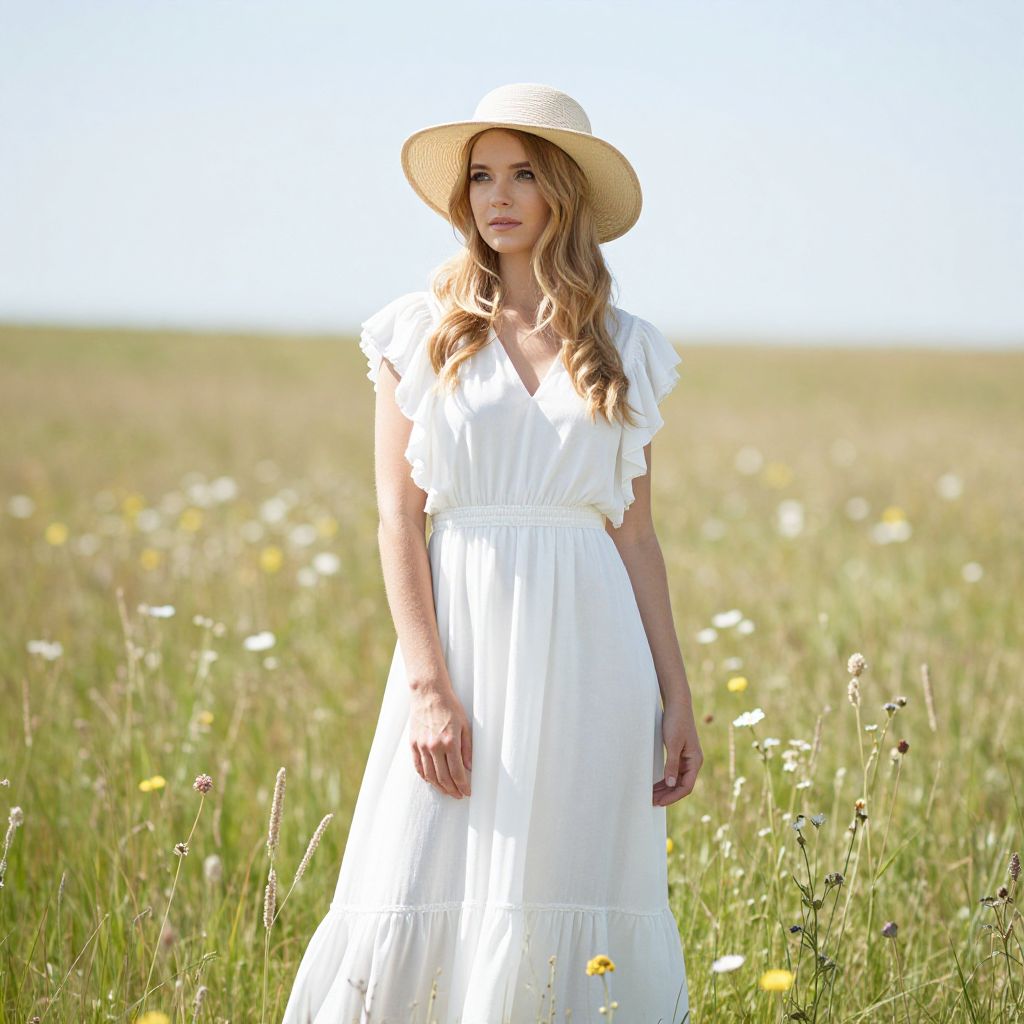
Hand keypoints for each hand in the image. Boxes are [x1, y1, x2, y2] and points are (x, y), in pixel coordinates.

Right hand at [408, 683, 472, 798]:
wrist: (429, 693)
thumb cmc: (450, 707)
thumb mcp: (465, 725)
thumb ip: (467, 748)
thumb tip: (469, 767)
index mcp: (450, 742)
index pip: (457, 773)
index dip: (463, 786)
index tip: (467, 792)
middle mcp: (434, 747)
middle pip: (443, 778)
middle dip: (452, 790)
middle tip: (458, 795)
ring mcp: (422, 746)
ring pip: (430, 775)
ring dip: (439, 787)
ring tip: (447, 791)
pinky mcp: (413, 744)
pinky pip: (418, 766)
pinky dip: (425, 777)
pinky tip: (432, 781)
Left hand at [653, 700, 702, 806]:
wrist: (677, 704)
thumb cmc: (676, 722)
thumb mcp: (673, 744)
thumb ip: (672, 764)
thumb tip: (670, 784)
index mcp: (695, 761)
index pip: (686, 786)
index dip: (673, 796)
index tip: (660, 802)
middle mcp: (693, 762)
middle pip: (681, 785)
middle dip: (667, 794)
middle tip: (652, 801)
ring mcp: (687, 758)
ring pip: (676, 779)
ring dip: (665, 788)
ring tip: (651, 795)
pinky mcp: (680, 754)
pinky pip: (673, 772)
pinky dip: (665, 779)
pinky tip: (655, 784)